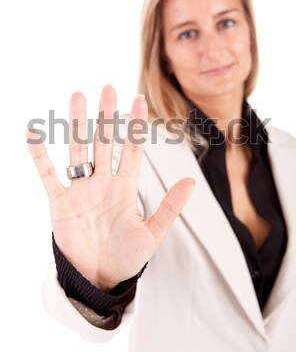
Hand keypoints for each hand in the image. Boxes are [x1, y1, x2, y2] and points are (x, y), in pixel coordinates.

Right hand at [27, 85, 194, 290]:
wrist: (100, 278)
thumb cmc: (127, 257)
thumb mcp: (152, 234)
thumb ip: (170, 207)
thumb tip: (191, 181)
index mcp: (125, 187)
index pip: (132, 149)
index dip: (134, 125)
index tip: (138, 100)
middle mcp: (102, 182)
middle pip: (104, 142)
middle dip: (106, 116)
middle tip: (108, 87)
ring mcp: (81, 190)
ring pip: (78, 150)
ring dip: (77, 124)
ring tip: (77, 96)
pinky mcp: (61, 203)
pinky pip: (49, 176)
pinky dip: (41, 157)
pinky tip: (33, 135)